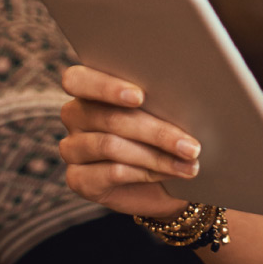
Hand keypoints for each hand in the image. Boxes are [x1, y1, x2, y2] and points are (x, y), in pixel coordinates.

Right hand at [58, 66, 199, 218]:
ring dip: (157, 156)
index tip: (140, 97)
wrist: (164, 183)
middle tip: (190, 145)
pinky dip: (146, 173)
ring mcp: (71, 149)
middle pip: (107, 118)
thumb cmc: (164, 136)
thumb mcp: (165, 113)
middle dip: (154, 130)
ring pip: (110, 146)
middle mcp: (75, 115)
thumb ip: (160, 99)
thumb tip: (182, 94)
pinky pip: (112, 172)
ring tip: (189, 162)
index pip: (77, 80)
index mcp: (88, 88)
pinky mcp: (77, 179)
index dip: (105, 87)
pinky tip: (171, 173)